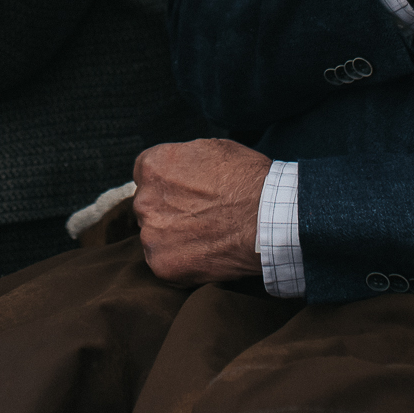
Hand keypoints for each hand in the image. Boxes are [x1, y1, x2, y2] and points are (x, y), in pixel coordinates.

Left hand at [132, 139, 269, 284]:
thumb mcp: (213, 148)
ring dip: (173, 237)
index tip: (187, 192)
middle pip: (149, 206)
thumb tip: (178, 167)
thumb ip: (184, 158)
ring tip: (206, 236)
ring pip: (155, 236)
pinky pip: (165, 263)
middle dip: (168, 210)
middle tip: (200, 216)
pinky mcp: (162, 265)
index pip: (147, 175)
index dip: (169, 183)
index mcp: (152, 166)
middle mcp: (144, 200)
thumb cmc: (248, 180)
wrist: (269, 219)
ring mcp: (151, 235)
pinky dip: (181, 262)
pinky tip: (206, 254)